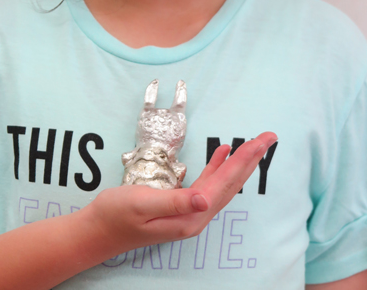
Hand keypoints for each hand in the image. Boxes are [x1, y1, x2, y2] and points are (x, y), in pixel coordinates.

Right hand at [89, 132, 276, 260]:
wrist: (98, 230)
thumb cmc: (116, 214)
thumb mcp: (142, 204)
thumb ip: (174, 202)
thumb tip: (205, 200)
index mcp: (190, 216)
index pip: (224, 184)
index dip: (244, 161)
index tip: (261, 141)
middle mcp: (196, 216)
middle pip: (230, 184)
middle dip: (250, 159)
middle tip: (268, 137)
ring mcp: (189, 212)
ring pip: (223, 183)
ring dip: (239, 162)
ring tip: (254, 143)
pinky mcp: (181, 206)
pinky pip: (208, 184)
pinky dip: (218, 167)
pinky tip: (222, 154)